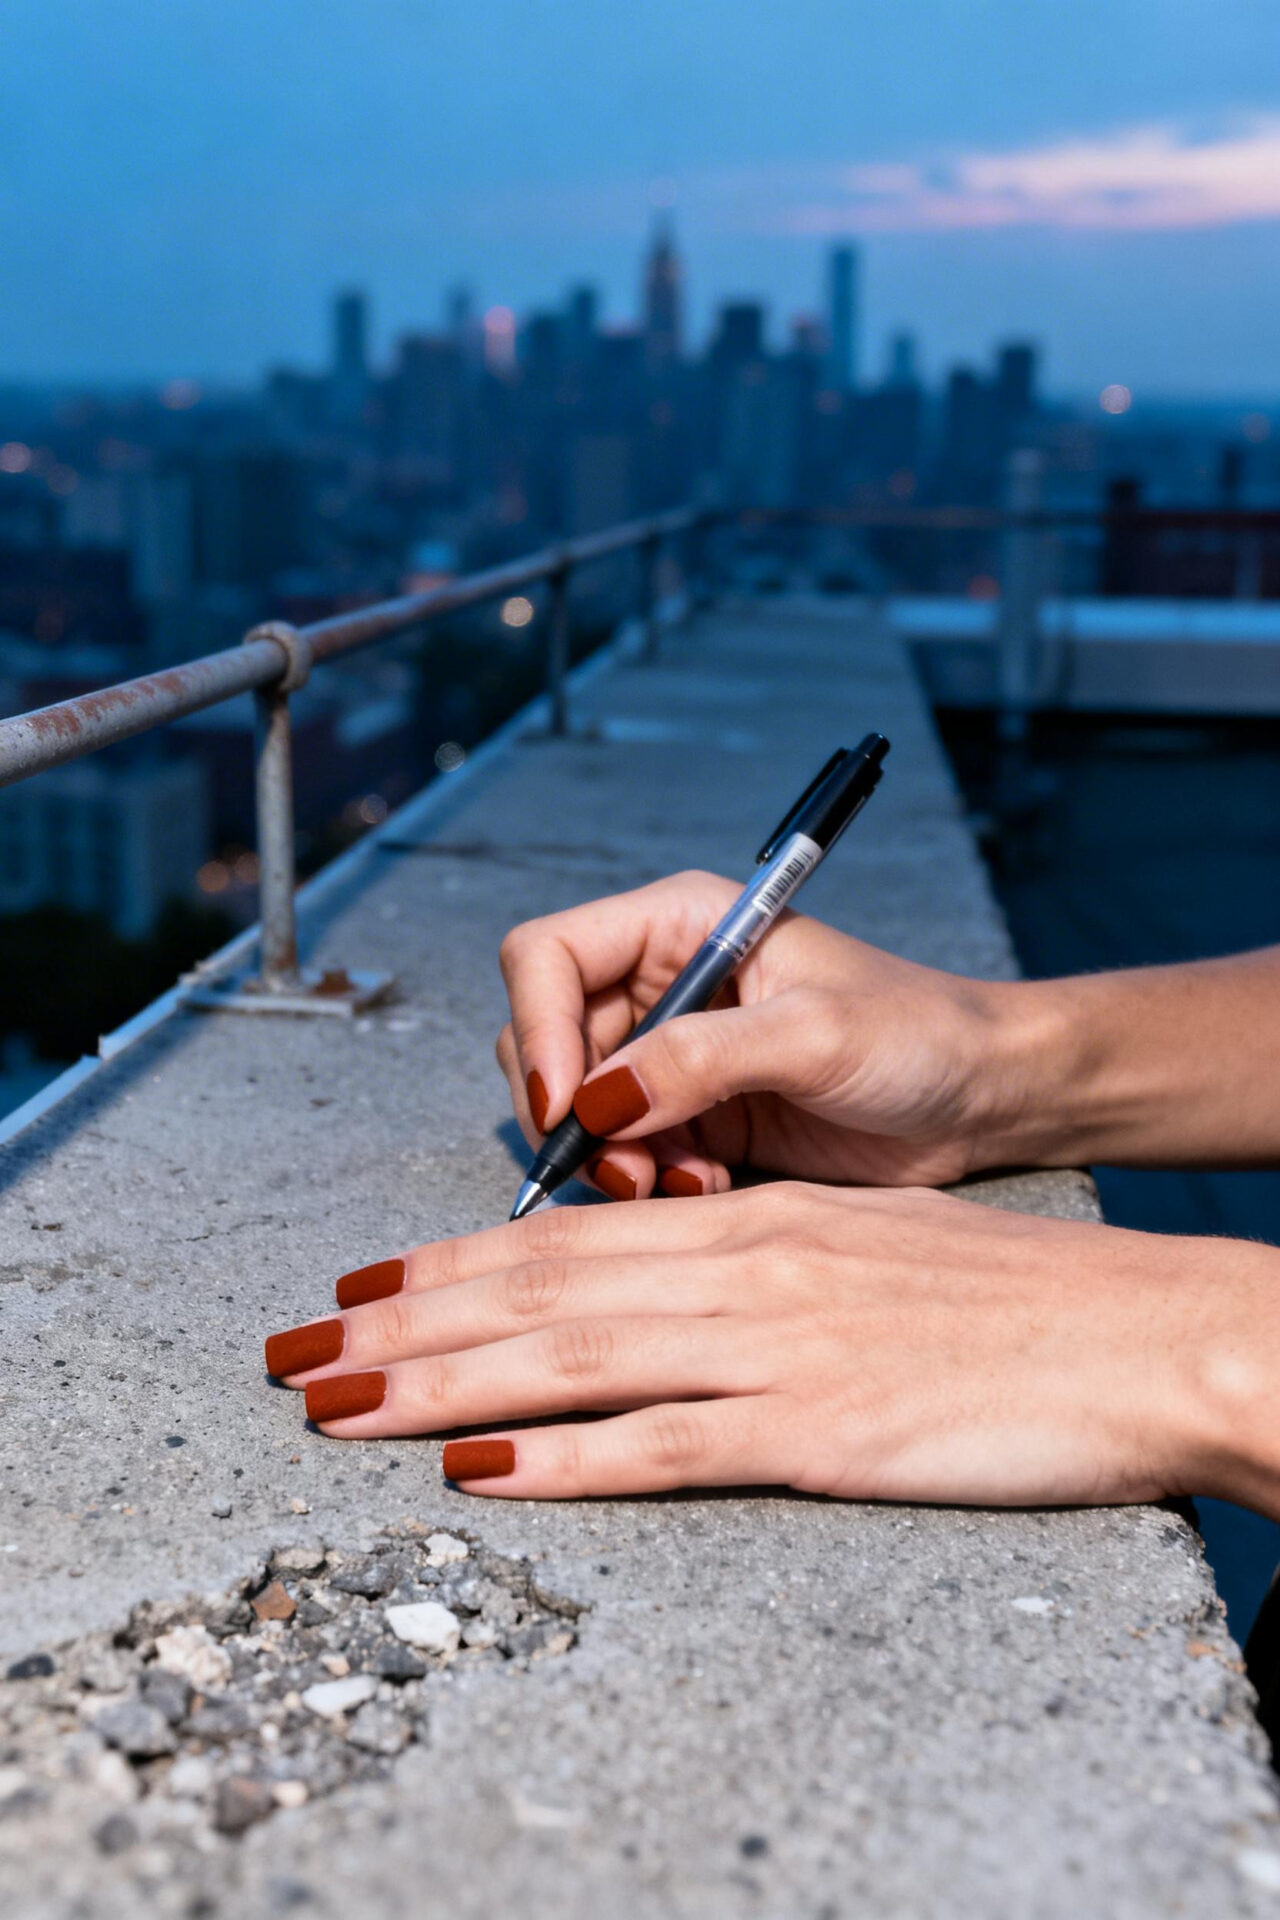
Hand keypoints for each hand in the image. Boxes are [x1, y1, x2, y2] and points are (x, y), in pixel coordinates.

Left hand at [262, 1183, 1279, 1513]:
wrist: (1145, 1331)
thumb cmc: (1013, 1296)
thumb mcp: (867, 1253)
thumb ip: (760, 1272)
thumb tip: (665, 1298)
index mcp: (757, 1222)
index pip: (569, 1235)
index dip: (449, 1263)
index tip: (362, 1288)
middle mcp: (747, 1266)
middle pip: (538, 1290)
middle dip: (402, 1324)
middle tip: (294, 1350)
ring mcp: (780, 1346)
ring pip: (572, 1358)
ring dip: (438, 1387)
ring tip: (335, 1406)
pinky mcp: (825, 1431)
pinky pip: (669, 1445)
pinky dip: (564, 1462)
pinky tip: (481, 1478)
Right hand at [494, 870, 1034, 1198]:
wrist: (981, 1098)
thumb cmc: (919, 1033)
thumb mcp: (814, 1035)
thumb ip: (701, 1059)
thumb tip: (597, 1100)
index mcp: (682, 925)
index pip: (548, 956)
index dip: (537, 1027)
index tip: (567, 1103)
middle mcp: (662, 984)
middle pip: (544, 1039)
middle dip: (568, 1110)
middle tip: (621, 1163)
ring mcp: (672, 1055)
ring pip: (577, 1109)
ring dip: (606, 1157)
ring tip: (674, 1182)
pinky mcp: (692, 1119)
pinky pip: (623, 1155)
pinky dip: (645, 1182)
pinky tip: (705, 1190)